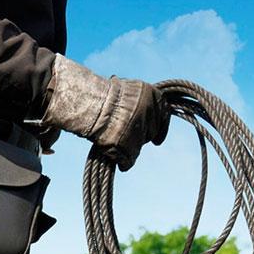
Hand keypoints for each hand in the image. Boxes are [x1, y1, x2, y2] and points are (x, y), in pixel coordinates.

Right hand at [40, 54, 169, 170]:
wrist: (89, 104)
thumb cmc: (104, 97)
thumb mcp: (130, 92)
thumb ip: (143, 103)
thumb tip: (152, 117)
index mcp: (153, 96)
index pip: (164, 116)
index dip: (160, 129)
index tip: (157, 141)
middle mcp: (150, 113)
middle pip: (151, 132)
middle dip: (141, 135)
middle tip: (123, 130)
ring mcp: (139, 130)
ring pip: (138, 147)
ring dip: (129, 146)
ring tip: (113, 138)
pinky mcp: (127, 147)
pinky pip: (128, 160)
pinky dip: (122, 161)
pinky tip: (114, 155)